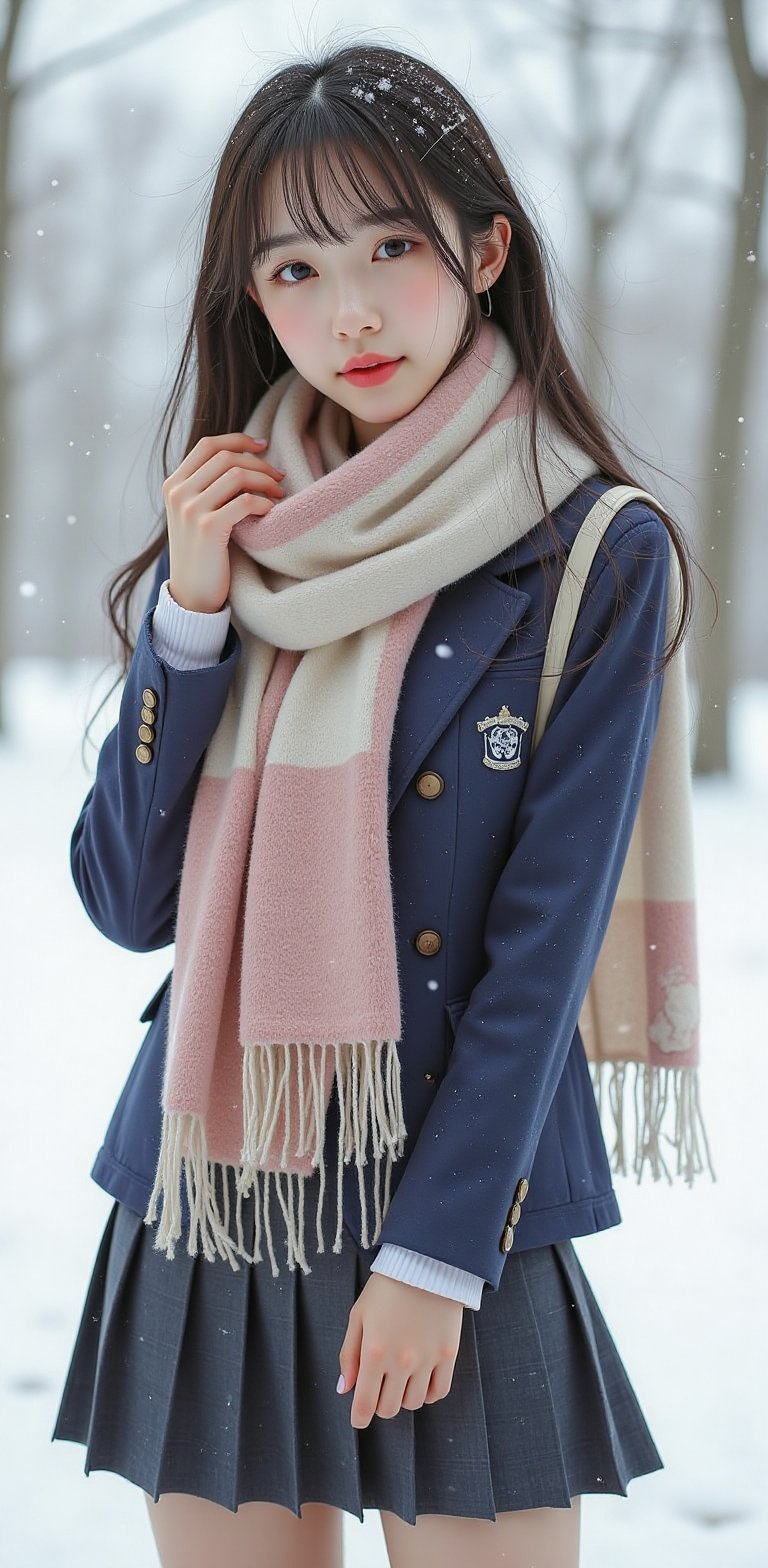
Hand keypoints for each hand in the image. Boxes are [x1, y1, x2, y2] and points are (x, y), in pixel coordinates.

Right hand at [161, 432, 285, 612]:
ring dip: (265, 482)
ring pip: (237, 475)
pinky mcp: (208, 528)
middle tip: (279, 477)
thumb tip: (244, 459)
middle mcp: (178, 493)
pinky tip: (270, 511)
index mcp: (173, 484)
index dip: (239, 440)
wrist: (192, 595)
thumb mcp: (194, 513)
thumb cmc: (202, 553)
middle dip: (259, 464)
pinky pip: (244, 501)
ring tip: (279, 494)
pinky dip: (263, 503)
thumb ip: (207, 486)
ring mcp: (190, 509)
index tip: (263, 446)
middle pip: (226, 457)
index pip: (208, 445)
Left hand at [337, 1272, 462, 1428]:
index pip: (365, 1405)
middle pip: (389, 1408)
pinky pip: (439, 1392)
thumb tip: (345, 1390)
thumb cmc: (386, 1288)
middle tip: (379, 1387)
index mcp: (374, 1353)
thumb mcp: (359, 1316)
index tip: (358, 1419)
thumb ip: (349, 1355)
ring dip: (403, 1397)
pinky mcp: (449, 1354)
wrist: (425, 1263)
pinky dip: (428, 1393)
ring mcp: (427, 1360)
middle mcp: (401, 1362)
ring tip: (400, 1378)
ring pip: (413, 1403)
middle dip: (379, 1403)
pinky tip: (421, 1380)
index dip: (359, 1418)